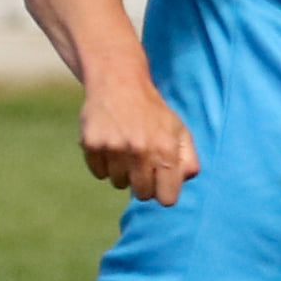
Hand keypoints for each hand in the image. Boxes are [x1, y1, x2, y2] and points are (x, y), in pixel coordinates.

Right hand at [80, 75, 200, 205]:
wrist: (118, 82)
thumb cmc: (152, 111)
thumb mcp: (179, 130)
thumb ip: (188, 160)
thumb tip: (185, 182)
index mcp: (166, 149)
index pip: (167, 198)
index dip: (164, 192)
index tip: (160, 183)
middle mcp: (140, 150)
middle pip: (143, 194)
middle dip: (143, 183)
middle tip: (141, 163)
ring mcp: (114, 148)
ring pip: (119, 184)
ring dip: (122, 172)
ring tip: (125, 149)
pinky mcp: (92, 144)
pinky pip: (99, 173)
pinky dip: (103, 164)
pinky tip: (109, 144)